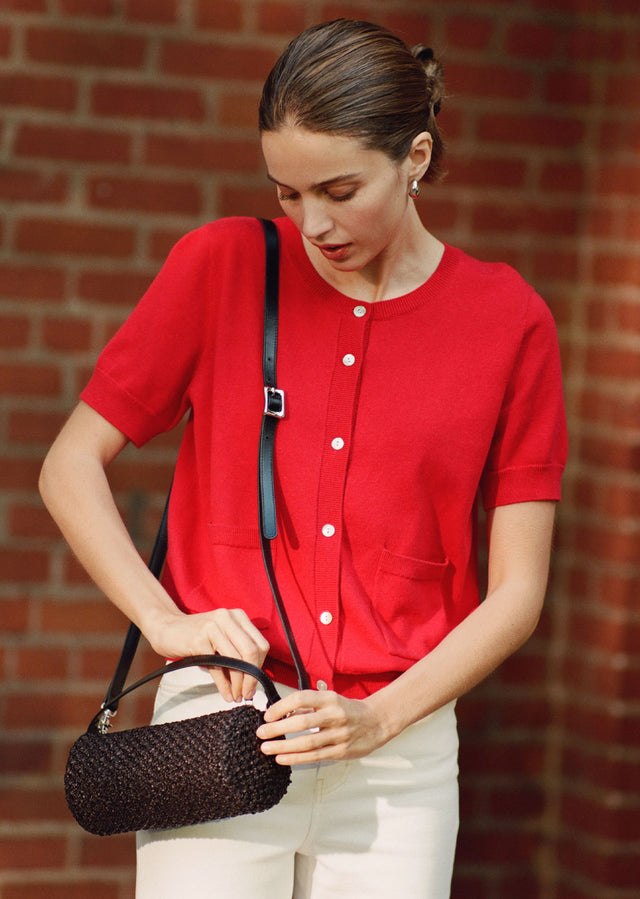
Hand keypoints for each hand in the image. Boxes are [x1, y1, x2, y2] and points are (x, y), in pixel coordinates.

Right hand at [145, 607, 269, 702]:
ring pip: (235, 660)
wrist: (166, 627)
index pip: (260, 644)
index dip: (260, 667)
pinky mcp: (199, 640)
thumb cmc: (196, 635)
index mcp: (238, 616)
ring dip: (238, 684)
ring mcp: (213, 628)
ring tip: (236, 696)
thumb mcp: (221, 636)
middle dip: (252, 677)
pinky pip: (217, 667)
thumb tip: (252, 680)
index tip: (254, 683)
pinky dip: (224, 685)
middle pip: (251, 651)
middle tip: (247, 694)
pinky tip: (226, 694)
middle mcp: (227, 618)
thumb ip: (237, 651)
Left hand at [256, 690, 391, 765]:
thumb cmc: (348, 710)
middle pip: (302, 722)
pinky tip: (282, 758)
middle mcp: (335, 715)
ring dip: (283, 746)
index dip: (282, 706)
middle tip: (261, 733)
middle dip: (278, 728)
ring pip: (307, 742)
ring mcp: (339, 734)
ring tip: (266, 748)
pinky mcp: (341, 751)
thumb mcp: (330, 700)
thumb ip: (307, 707)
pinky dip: (296, 758)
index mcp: (330, 698)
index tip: (268, 715)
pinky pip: (315, 756)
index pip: (301, 699)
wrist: (376, 722)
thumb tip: (280, 712)